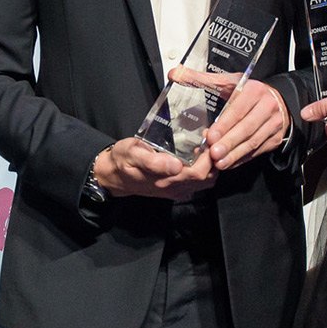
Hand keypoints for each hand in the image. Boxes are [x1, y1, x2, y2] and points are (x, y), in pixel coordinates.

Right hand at [93, 137, 215, 200]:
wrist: (113, 175)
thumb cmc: (122, 160)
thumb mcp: (133, 154)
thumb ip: (153, 161)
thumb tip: (176, 165)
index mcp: (166, 180)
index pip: (199, 173)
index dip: (209, 157)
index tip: (209, 137)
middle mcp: (174, 188)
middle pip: (207, 178)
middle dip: (214, 159)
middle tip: (210, 138)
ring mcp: (176, 190)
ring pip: (205, 181)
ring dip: (210, 164)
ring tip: (205, 144)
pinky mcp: (175, 189)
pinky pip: (197, 182)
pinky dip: (204, 169)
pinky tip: (198, 154)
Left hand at [186, 72, 287, 169]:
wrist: (277, 100)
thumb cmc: (247, 92)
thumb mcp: (227, 82)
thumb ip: (200, 79)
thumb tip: (175, 74)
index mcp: (254, 91)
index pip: (238, 110)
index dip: (224, 124)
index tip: (210, 136)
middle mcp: (267, 107)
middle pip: (246, 128)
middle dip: (228, 143)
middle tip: (213, 154)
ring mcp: (273, 125)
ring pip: (252, 142)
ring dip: (234, 154)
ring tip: (219, 163)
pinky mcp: (274, 139)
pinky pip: (257, 152)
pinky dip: (241, 159)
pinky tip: (228, 164)